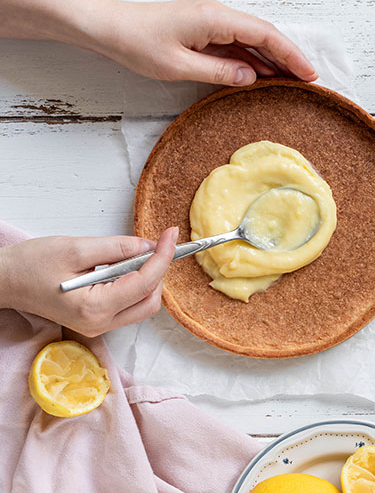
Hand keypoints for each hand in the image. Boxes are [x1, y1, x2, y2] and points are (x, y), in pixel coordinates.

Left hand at [0, 0, 316, 85]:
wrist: (107, 27)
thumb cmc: (136, 43)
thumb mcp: (178, 65)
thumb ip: (219, 72)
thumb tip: (251, 78)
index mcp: (215, 19)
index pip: (265, 35)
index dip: (291, 55)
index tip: (310, 75)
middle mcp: (218, 16)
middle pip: (265, 35)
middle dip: (289, 57)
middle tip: (310, 82)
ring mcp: (212, 22)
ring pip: (253, 40)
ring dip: (273, 60)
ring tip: (293, 83)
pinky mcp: (205, 31)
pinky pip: (237, 45)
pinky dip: (254, 60)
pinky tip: (263, 77)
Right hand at [0, 228, 177, 336]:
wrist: (4, 281)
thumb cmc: (30, 265)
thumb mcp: (75, 248)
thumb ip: (117, 248)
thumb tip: (149, 245)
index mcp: (94, 308)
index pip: (144, 283)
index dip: (163, 256)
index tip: (171, 235)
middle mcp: (100, 324)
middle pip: (150, 300)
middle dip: (158, 270)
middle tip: (158, 243)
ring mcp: (99, 325)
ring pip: (143, 305)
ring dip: (149, 278)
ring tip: (139, 253)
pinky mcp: (97, 320)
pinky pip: (129, 305)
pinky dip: (136, 285)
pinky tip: (128, 266)